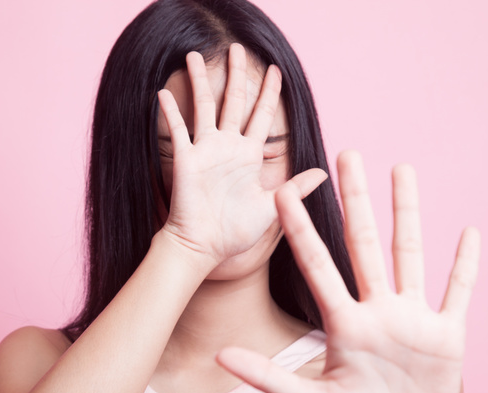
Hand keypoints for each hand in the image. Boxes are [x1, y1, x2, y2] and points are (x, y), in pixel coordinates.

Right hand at [157, 44, 326, 265]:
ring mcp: (205, 151)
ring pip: (203, 106)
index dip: (269, 93)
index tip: (276, 71)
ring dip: (199, 81)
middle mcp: (227, 147)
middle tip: (238, 49)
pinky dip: (170, 112)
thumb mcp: (274, 207)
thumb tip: (323, 173)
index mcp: (249, 156)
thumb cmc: (236, 232)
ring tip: (195, 55)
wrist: (205, 247)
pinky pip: (177, 130)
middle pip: (234, 101)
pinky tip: (163, 92)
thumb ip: (296, 186)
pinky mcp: (185, 160)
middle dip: (237, 75)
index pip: (262, 115)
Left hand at [217, 151, 480, 392]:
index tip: (282, 191)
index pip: (317, 266)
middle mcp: (376, 311)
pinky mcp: (447, 337)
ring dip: (407, 213)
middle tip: (346, 153)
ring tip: (402, 168)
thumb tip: (218, 356)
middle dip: (355, 199)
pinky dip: (466, 266)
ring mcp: (412, 320)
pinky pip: (458, 294)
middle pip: (362, 244)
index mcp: (342, 325)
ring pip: (410, 254)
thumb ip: (268, 378)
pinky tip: (471, 233)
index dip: (299, 229)